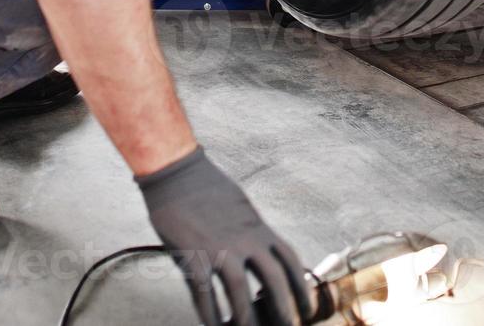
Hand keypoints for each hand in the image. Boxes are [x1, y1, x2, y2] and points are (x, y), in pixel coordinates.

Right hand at [138, 146, 316, 325]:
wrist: (176, 173)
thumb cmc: (207, 188)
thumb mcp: (242, 208)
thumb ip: (252, 232)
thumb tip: (261, 254)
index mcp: (258, 227)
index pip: (289, 261)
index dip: (301, 288)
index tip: (307, 308)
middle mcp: (244, 238)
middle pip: (273, 279)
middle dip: (283, 308)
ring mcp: (218, 247)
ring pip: (239, 290)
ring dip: (244, 316)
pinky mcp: (193, 254)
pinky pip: (204, 292)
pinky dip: (209, 313)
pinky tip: (213, 325)